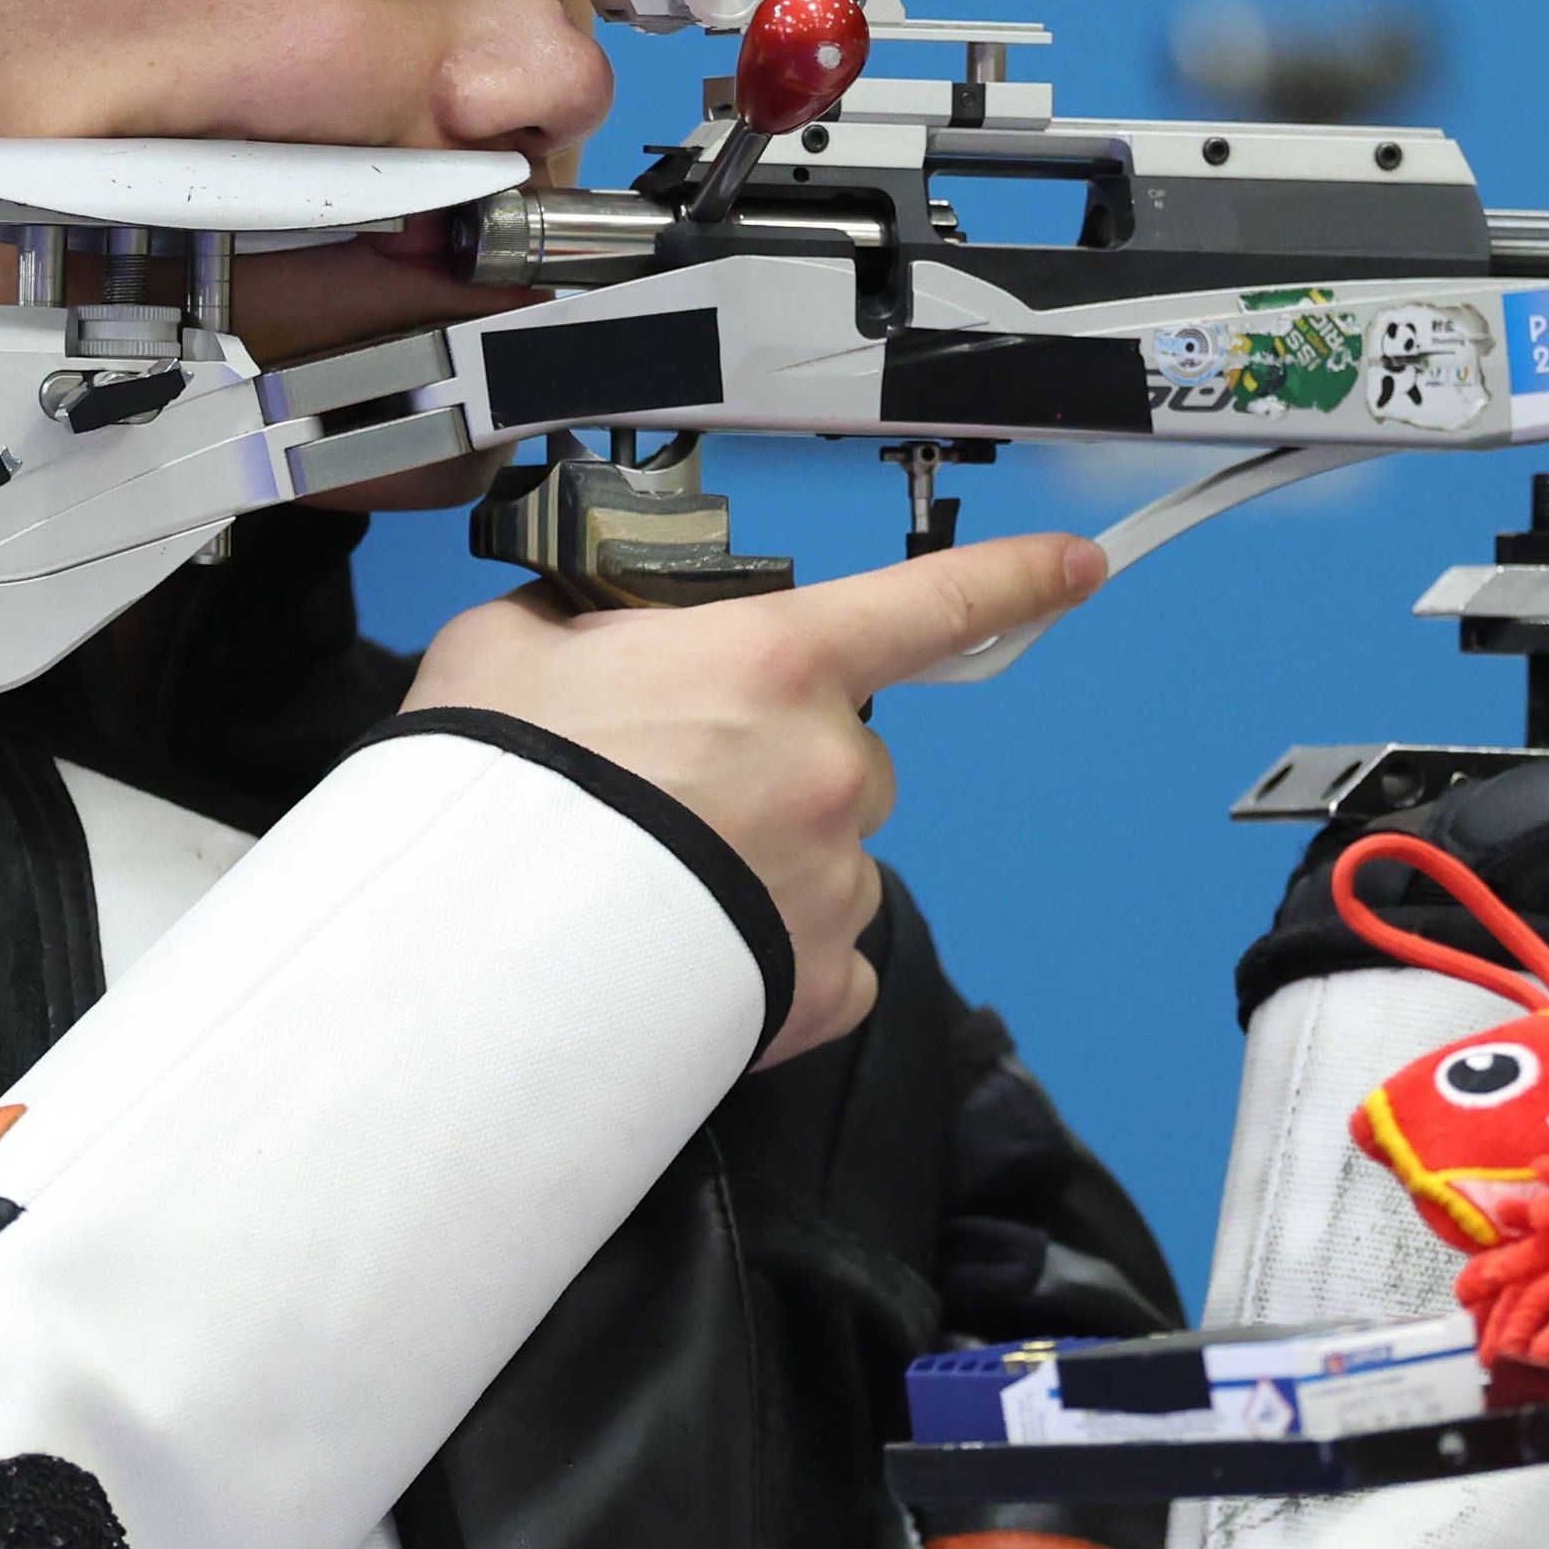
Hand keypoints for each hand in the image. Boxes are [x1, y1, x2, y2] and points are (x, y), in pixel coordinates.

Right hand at [405, 533, 1107, 1068]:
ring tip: (664, 883)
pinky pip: (829, 959)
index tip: (1076, 566)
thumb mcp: (515, 645)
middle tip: (672, 793)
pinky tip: (702, 950)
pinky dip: (779, 957)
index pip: (930, 604)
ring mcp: (835, 879)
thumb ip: (584, 624)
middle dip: (780, 765)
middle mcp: (830, 766)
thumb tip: (584, 633)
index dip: (1014, 578)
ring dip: (775, 863)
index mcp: (776, 662)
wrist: (472, 944)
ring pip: (836, 857)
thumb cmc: (498, 788)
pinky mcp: (819, 982)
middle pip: (851, 753)